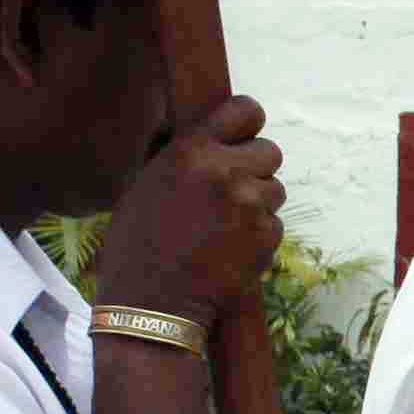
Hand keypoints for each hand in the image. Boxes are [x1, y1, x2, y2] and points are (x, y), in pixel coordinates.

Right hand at [94, 97, 282, 320]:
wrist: (150, 304)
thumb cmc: (138, 244)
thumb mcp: (147, 183)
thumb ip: (185, 156)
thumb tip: (215, 134)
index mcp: (189, 151)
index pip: (246, 110)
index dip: (248, 124)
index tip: (243, 136)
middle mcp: (225, 172)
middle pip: (271, 152)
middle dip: (255, 169)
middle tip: (231, 191)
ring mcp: (250, 205)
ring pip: (275, 190)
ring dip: (257, 204)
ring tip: (221, 226)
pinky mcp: (267, 237)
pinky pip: (274, 225)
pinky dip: (258, 235)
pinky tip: (228, 249)